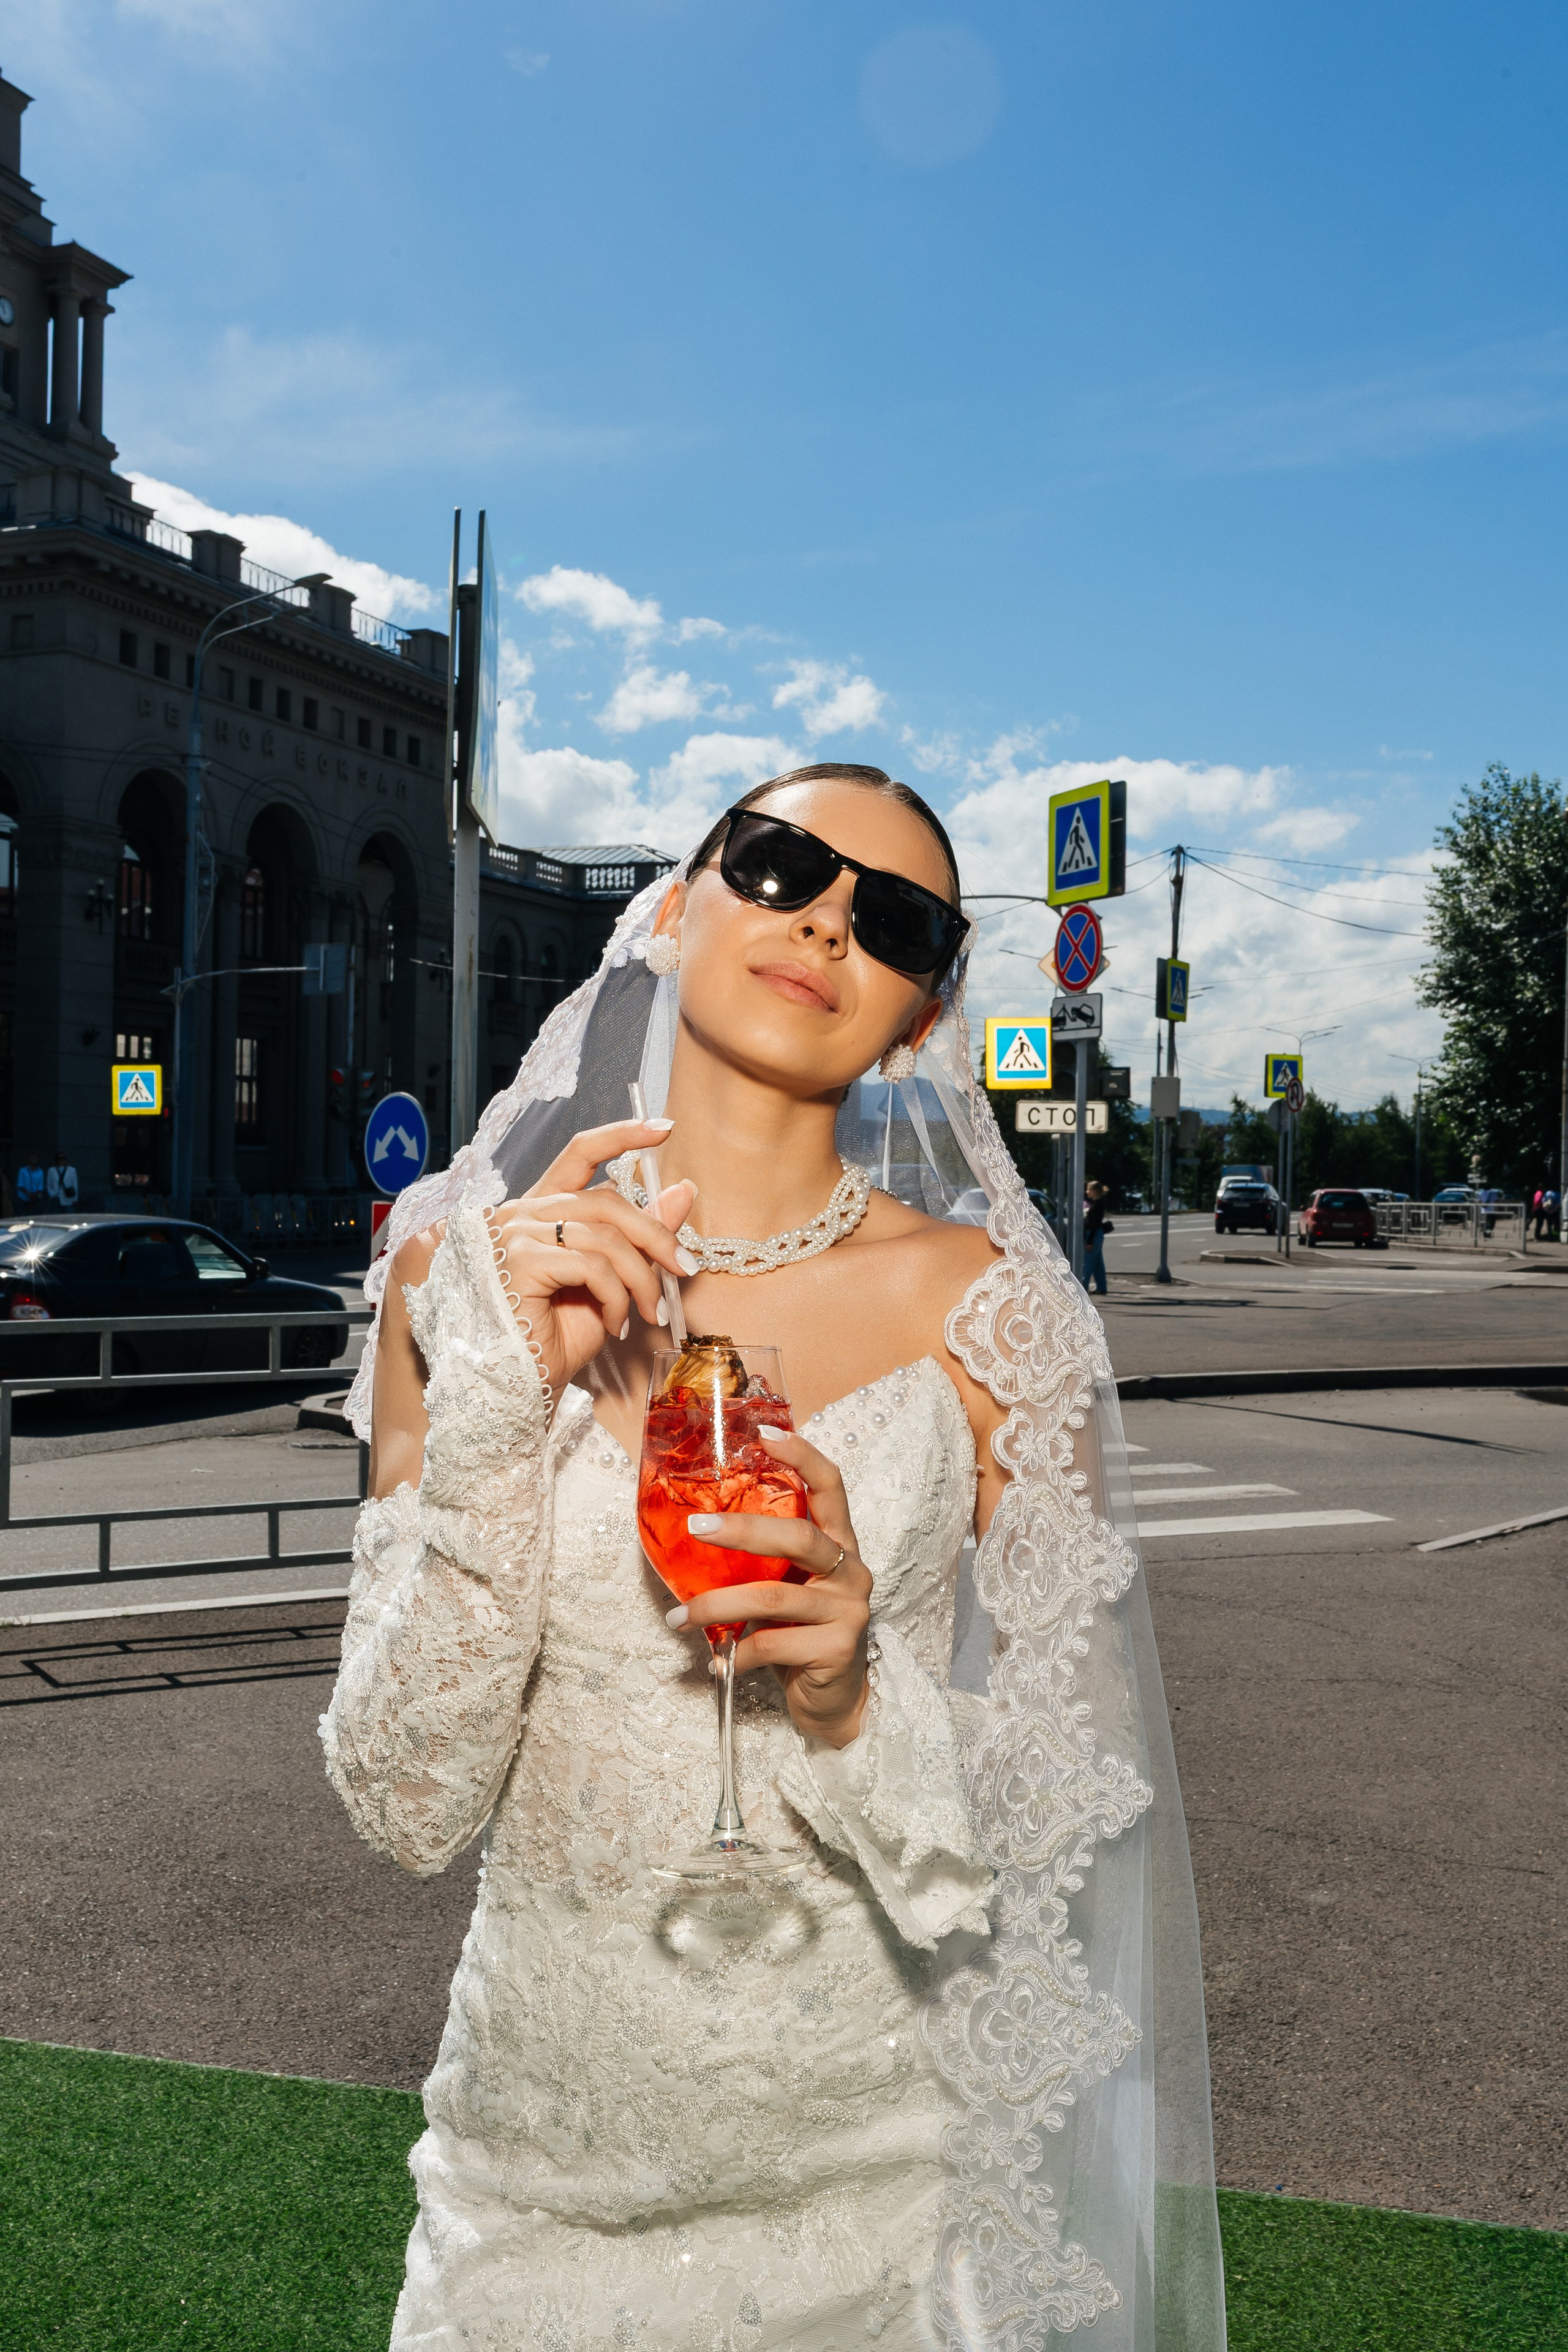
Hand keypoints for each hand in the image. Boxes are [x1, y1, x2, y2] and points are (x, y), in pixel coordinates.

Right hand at [485, 1119, 698, 1397]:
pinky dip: (616, 1296)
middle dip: (656, 1234)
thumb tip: (684, 1190)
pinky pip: (591, 1265)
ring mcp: (517, 1235)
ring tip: (650, 1313)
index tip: (663, 1129)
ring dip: (641, 1278)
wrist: (517, 1384)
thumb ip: (640, 1237)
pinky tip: (616, 1323)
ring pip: (605, 1235)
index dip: (622, 1135)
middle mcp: (523, 1213)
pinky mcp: (521, 1262)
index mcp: (541, 1210)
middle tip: (684, 1269)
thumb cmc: (554, 1338)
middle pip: (607, 1200)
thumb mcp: (610, 1283)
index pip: (580, 1153)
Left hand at [670, 1430, 870, 1747]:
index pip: (832, 1486)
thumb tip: (691, 1530)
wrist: (834, 1701)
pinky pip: (774, 1644)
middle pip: (800, 1536)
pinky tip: (718, 1661)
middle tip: (695, 1527)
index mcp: (839, 1543)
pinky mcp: (838, 1648)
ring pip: (776, 1597)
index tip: (767, 1433)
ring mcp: (848, 1609)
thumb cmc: (799, 1633)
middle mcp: (851, 1569)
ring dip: (718, 1605)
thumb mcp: (786, 1586)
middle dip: (743, 1530)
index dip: (804, 1457)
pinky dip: (736, 1653)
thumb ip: (763, 1561)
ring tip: (679, 1618)